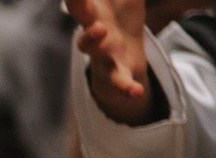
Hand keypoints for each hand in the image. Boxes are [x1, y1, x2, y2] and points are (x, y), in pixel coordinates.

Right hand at [65, 0, 155, 121]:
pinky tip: (137, 90)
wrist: (125, 57)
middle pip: (80, 18)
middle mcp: (92, 31)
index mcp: (93, 11)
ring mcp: (101, 54)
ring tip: (100, 31)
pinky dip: (126, 87)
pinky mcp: (115, 74)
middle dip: (78, 6)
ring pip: (91, 49)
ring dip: (92, 40)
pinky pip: (118, 82)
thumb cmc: (119, 18)